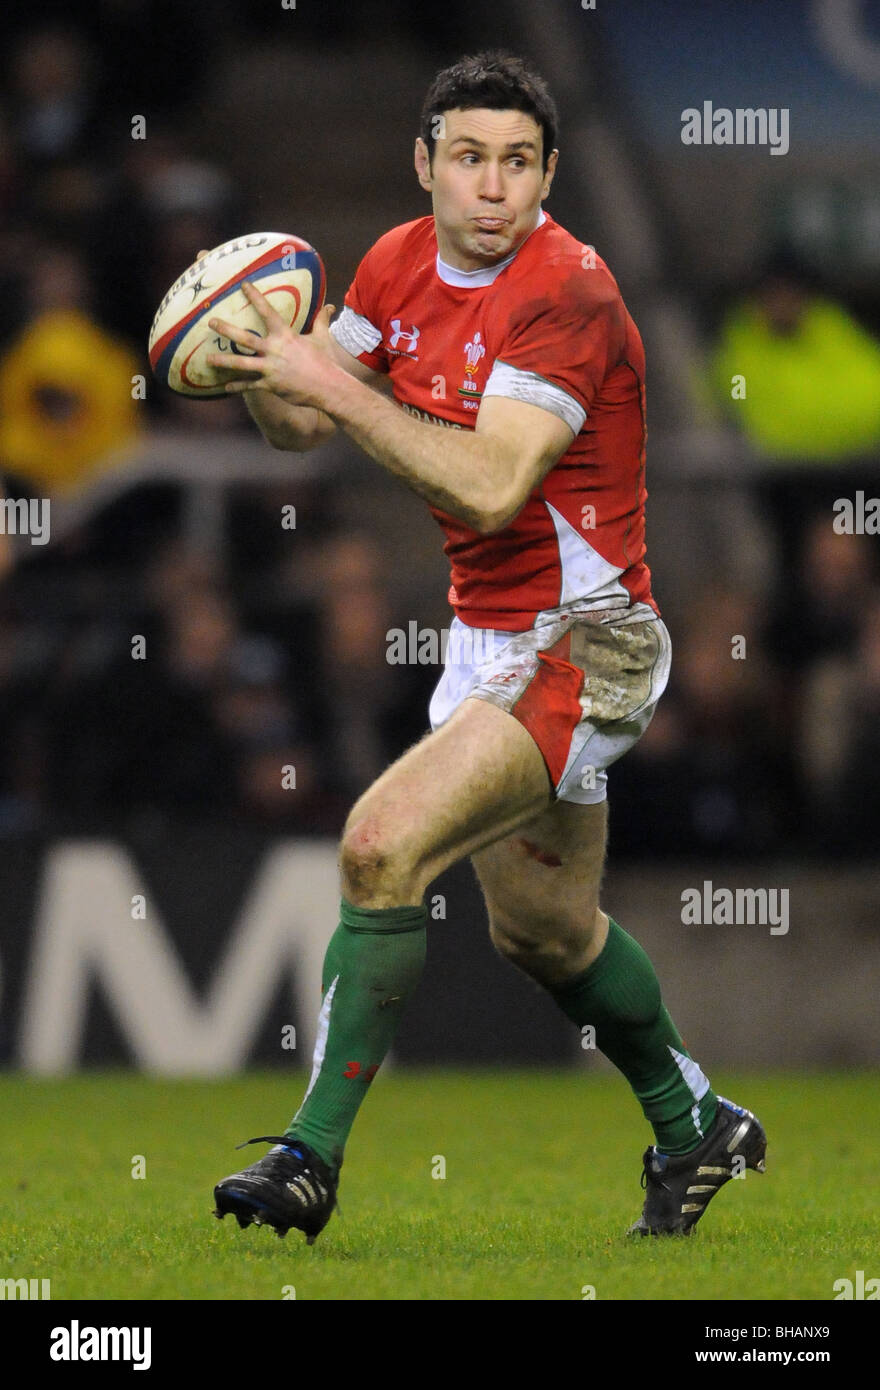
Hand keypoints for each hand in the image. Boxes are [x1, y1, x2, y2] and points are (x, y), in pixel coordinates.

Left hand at [205, 281, 337, 405]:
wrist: (328, 387)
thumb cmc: (325, 361)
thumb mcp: (322, 338)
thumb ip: (321, 321)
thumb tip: (330, 306)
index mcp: (285, 335)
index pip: (267, 312)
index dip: (255, 297)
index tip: (243, 285)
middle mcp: (274, 350)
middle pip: (245, 338)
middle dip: (227, 329)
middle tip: (211, 322)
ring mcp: (270, 368)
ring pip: (242, 364)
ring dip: (223, 361)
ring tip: (208, 359)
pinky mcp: (270, 385)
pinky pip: (250, 386)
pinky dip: (238, 387)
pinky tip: (226, 388)